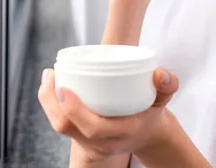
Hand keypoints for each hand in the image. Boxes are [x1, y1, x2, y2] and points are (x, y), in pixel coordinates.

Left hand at [38, 66, 178, 162]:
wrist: (147, 133)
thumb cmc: (152, 111)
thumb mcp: (164, 99)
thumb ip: (168, 85)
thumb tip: (159, 73)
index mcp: (121, 133)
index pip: (93, 129)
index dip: (74, 110)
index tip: (64, 87)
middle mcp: (101, 142)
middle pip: (68, 128)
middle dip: (51, 103)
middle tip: (51, 74)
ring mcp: (89, 143)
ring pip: (60, 127)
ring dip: (48, 103)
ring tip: (49, 75)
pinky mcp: (81, 138)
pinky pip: (61, 125)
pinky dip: (51, 106)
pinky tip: (51, 86)